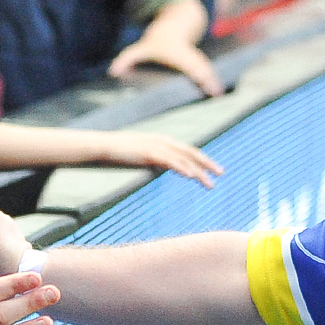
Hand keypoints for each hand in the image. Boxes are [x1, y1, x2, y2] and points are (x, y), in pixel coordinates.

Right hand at [94, 131, 223, 187]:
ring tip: (210, 183)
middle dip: (207, 163)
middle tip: (221, 173)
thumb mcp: (140, 155)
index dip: (202, 158)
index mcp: (162, 141)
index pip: (187, 150)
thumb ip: (153, 159)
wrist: (102, 146)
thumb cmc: (119, 153)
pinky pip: (170, 161)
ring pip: (184, 159)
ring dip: (198, 171)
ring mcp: (156, 146)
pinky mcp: (149, 153)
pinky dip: (182, 168)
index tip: (214, 168)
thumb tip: (161, 167)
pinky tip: (191, 176)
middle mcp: (162, 141)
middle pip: (190, 152)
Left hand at [108, 34, 225, 97]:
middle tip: (216, 93)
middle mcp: (188, 54)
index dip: (195, 71)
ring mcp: (196, 57)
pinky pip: (208, 70)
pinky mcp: (201, 61)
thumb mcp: (142, 47)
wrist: (179, 20)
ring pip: (207, 68)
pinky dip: (212, 80)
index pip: (187, 62)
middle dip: (208, 78)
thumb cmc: (159, 39)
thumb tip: (112, 71)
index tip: (196, 78)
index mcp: (176, 52)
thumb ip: (127, 58)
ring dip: (213, 80)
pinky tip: (217, 92)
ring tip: (218, 95)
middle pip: (201, 66)